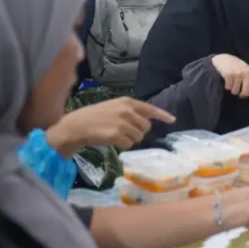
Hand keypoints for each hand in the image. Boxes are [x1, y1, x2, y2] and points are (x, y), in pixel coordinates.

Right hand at [46, 98, 174, 156]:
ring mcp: (122, 123)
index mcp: (127, 102)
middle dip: (138, 131)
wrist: (76, 126)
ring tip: (116, 135)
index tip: (172, 120)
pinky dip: (123, 145)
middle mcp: (127, 111)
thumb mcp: (114, 107)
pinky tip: (112, 140)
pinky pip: (129, 144)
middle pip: (146, 127)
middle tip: (124, 131)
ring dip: (130, 139)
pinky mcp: (116, 135)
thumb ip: (131, 111)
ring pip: (139, 137)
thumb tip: (149, 120)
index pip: (150, 109)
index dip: (162, 115)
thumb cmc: (94, 116)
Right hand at [212, 54, 248, 106]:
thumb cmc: (236, 67)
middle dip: (241, 95)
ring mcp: (238, 74)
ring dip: (232, 90)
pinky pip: (228, 88)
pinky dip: (227, 86)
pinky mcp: (229, 74)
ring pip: (235, 91)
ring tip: (231, 82)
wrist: (224, 58)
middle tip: (238, 92)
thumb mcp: (247, 72)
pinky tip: (226, 81)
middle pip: (245, 93)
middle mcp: (247, 74)